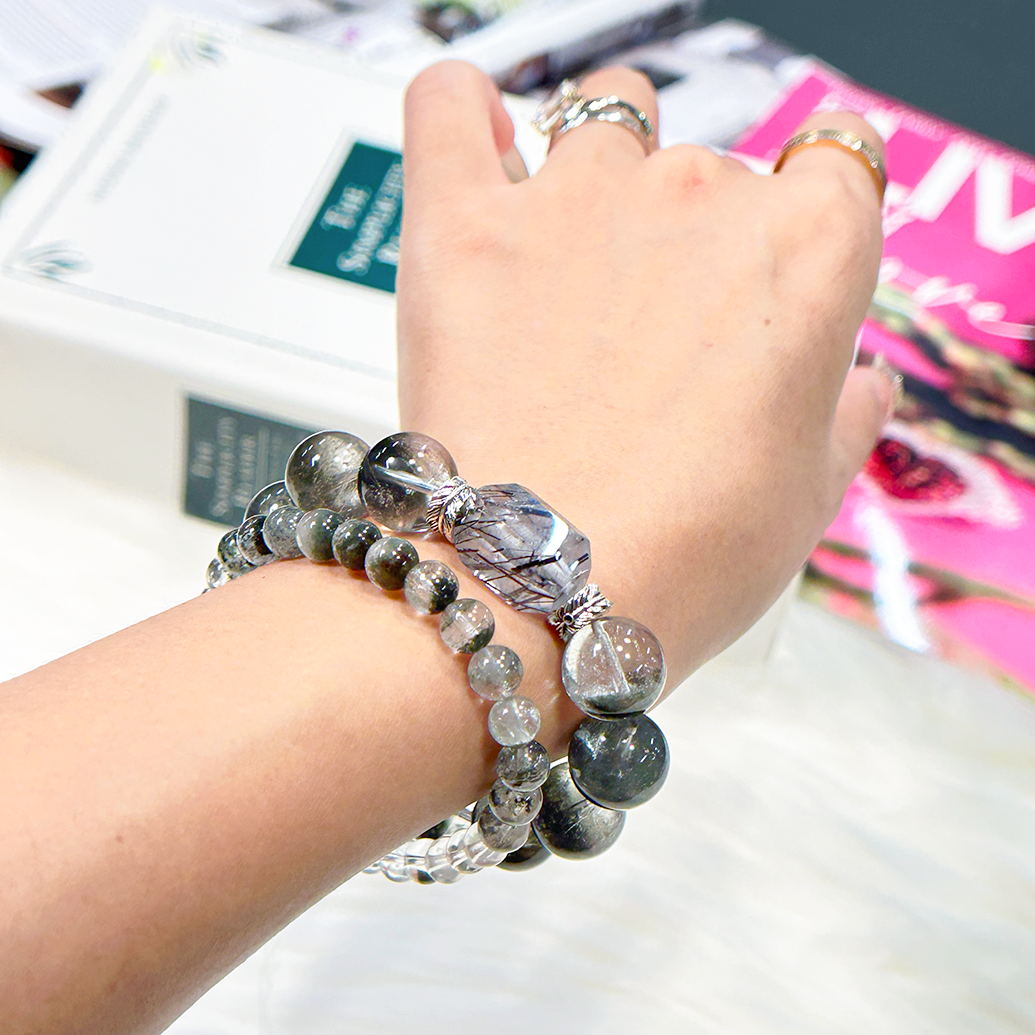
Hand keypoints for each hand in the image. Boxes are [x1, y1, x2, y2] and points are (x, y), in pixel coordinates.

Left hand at [397, 62, 890, 678]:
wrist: (536, 593)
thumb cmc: (678, 559)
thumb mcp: (806, 499)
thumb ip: (845, 414)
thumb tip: (857, 380)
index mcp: (808, 248)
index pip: (833, 166)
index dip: (803, 221)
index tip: (771, 276)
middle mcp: (700, 195)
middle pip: (710, 164)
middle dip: (692, 236)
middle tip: (652, 338)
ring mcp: (578, 198)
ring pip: (603, 118)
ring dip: (600, 171)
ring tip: (573, 268)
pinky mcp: (465, 223)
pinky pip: (450, 107)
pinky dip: (463, 116)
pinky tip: (480, 148)